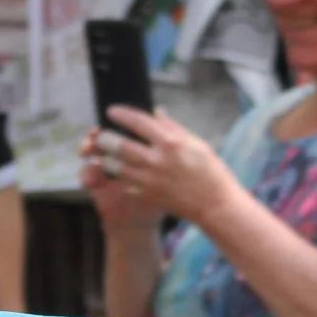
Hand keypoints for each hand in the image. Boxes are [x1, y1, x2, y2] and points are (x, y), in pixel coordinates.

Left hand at [77, 107, 244, 230]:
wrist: (215, 205)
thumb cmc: (210, 172)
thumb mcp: (196, 143)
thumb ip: (173, 127)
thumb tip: (156, 112)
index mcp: (170, 143)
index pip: (138, 122)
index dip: (121, 114)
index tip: (111, 111)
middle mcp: (157, 160)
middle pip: (120, 145)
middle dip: (106, 138)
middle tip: (101, 135)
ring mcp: (150, 180)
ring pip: (116, 167)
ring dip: (108, 158)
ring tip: (106, 154)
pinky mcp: (148, 195)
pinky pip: (125, 183)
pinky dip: (121, 176)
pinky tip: (122, 172)